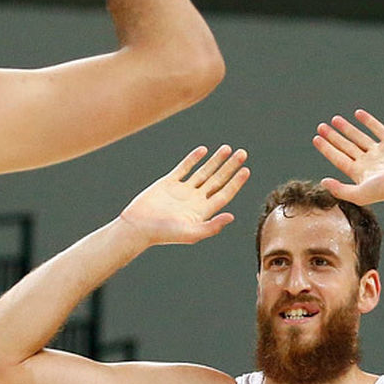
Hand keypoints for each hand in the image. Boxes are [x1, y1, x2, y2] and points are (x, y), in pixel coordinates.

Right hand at [119, 145, 249, 246]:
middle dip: (230, 167)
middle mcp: (194, 200)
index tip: (246, 170)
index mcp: (202, 211)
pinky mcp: (168, 183)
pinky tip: (203, 150)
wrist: (138, 227)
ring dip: (215, 160)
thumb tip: (231, 216)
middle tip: (243, 153)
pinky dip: (193, 159)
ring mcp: (182, 190)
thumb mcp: (191, 233)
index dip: (236, 182)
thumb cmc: (164, 234)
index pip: (224, 193)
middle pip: (217, 180)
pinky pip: (184, 168)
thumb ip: (212, 226)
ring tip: (227, 148)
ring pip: (203, 172)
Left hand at [312, 110, 383, 205]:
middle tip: (321, 126)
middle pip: (345, 146)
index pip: (338, 157)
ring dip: (347, 128)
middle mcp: (367, 161)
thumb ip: (339, 190)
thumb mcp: (359, 194)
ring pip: (359, 137)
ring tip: (335, 119)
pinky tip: (358, 114)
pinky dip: (368, 121)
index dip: (326, 148)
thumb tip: (322, 181)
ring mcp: (379, 151)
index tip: (316, 138)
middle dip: (333, 136)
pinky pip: (377, 129)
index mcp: (359, 172)